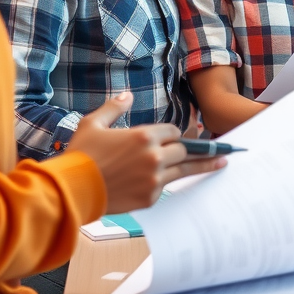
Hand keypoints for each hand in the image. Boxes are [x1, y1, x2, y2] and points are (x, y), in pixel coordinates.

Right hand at [68, 92, 225, 213]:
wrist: (70, 191)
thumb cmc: (80, 156)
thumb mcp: (93, 124)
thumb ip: (114, 107)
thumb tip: (127, 95)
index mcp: (143, 136)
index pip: (172, 131)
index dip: (172, 133)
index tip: (174, 136)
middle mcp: (153, 157)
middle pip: (183, 149)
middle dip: (189, 147)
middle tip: (214, 147)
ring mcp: (154, 179)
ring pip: (185, 168)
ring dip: (205, 164)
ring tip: (223, 161)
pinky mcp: (150, 198)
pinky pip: (167, 186)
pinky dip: (168, 182)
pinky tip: (179, 179)